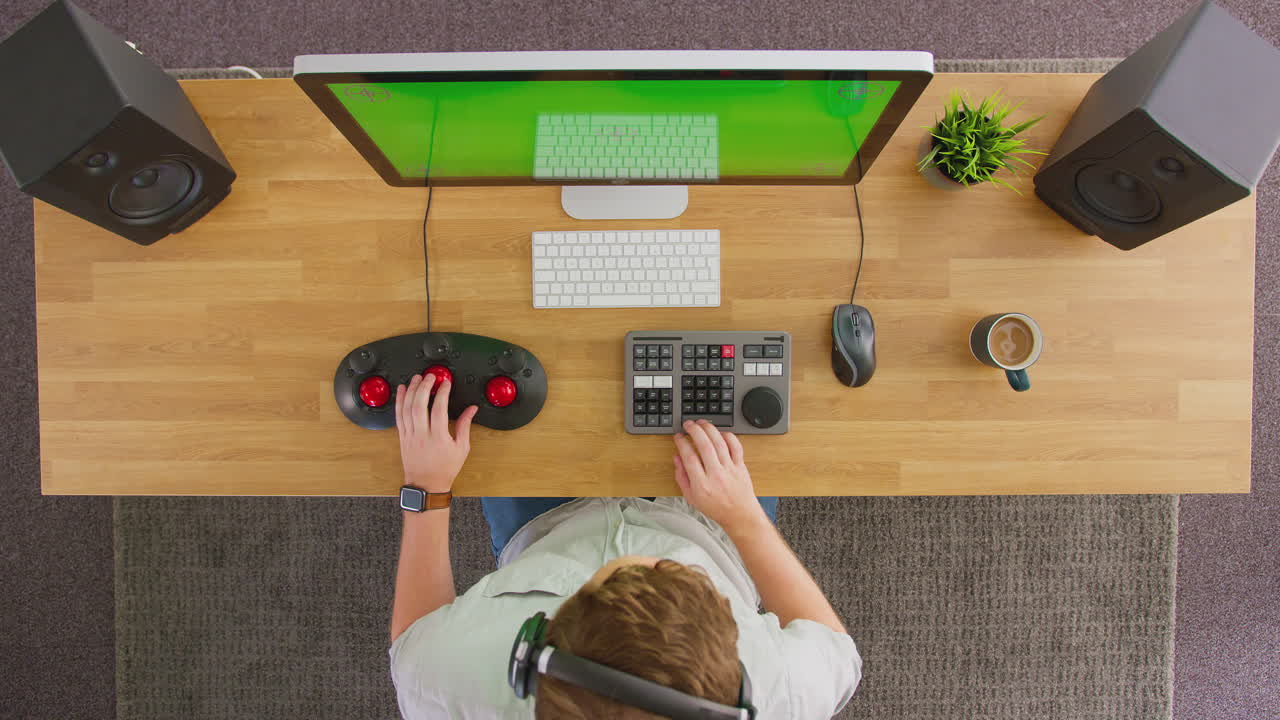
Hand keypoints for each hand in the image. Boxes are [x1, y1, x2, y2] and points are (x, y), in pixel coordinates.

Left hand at [396, 373, 478, 492]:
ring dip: (410, 390)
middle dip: (424, 387)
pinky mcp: (402, 436)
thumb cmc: (445, 468)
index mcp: (438, 437)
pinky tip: (401, 390)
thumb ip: (465, 426)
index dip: (442, 393)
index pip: (439, 409)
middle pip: (419, 405)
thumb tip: (471, 409)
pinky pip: (399, 416)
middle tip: (430, 376)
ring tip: (416, 378)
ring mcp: (410, 435)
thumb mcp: (461, 448)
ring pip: (406, 408)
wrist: (426, 485)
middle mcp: (422, 434)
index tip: (446, 383)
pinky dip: (399, 401)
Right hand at [672, 419, 765, 533]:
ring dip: (709, 429)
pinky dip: (729, 437)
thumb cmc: (716, 507)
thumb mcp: (691, 498)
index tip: (678, 437)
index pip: (689, 457)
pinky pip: (736, 447)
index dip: (682, 443)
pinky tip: (720, 433)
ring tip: (702, 423)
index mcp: (702, 484)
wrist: (739, 515)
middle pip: (704, 445)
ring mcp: (730, 469)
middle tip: (688, 424)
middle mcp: (716, 475)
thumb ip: (682, 477)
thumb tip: (677, 459)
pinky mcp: (741, 466)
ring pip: (719, 443)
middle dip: (694, 431)